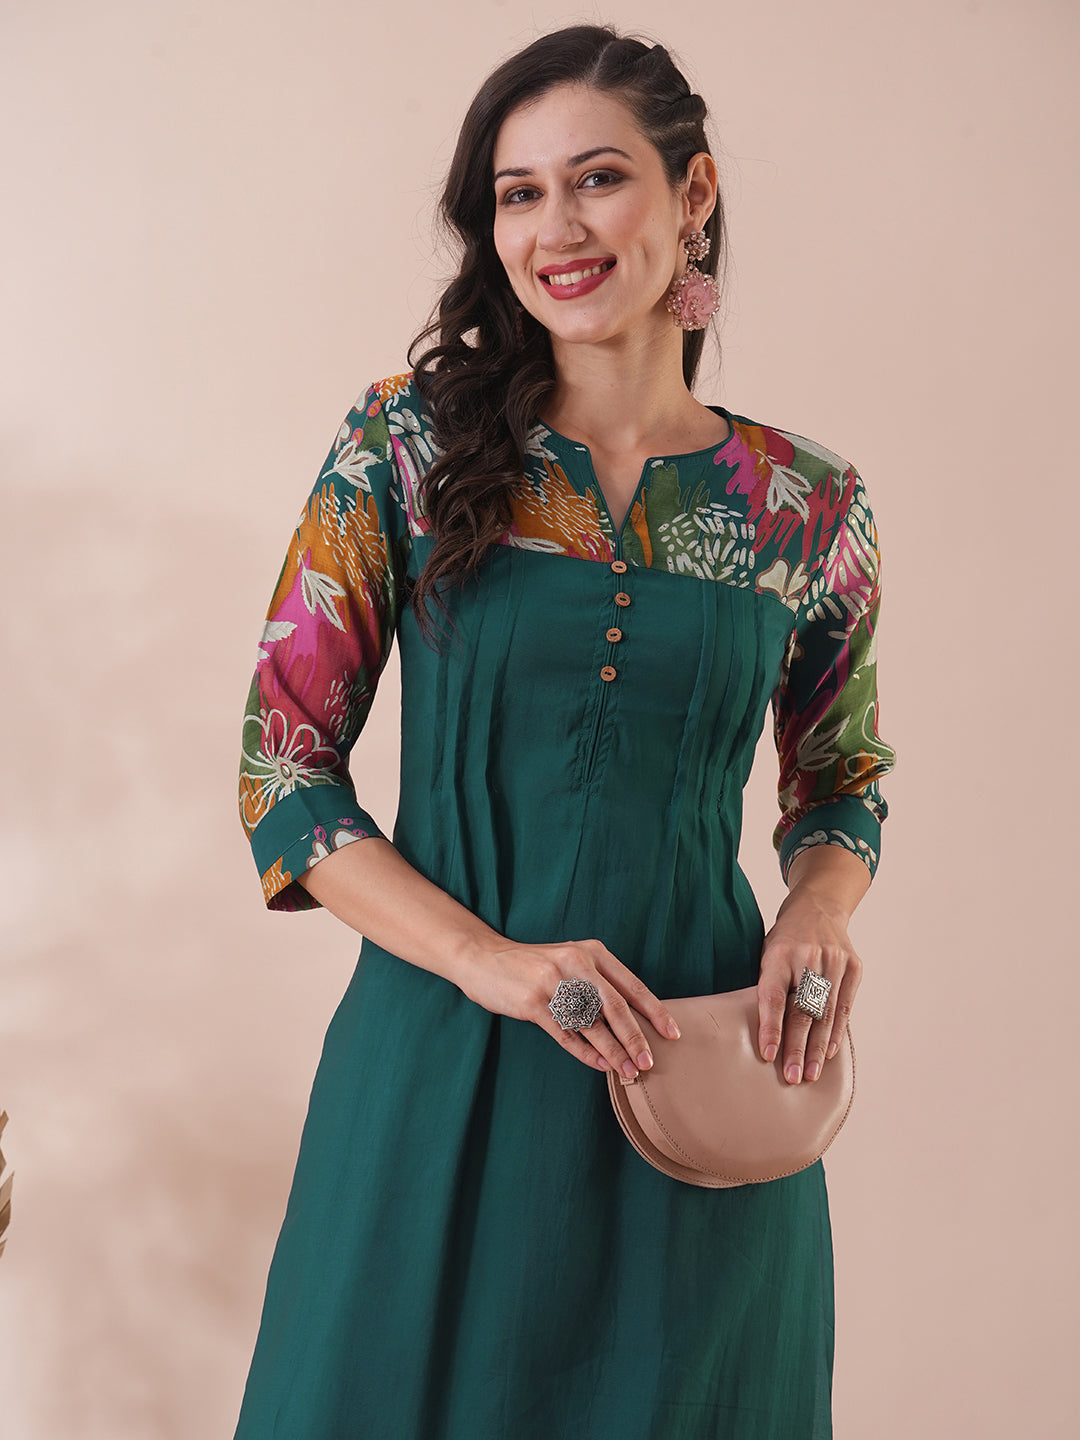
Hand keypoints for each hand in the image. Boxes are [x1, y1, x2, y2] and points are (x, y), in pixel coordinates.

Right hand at [459, 937, 681, 1077]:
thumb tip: (632, 1023)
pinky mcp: (533, 1002)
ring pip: (593, 1024)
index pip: (632, 986)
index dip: (655, 1012)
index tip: (672, 1034)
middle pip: (616, 1007)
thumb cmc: (533, 966)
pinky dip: (586, 1052)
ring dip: (614, 1052)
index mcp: (592, 952)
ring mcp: (554, 982)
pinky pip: (567, 1034)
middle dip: (636, 1038)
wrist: (483, 958)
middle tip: (650, 1062)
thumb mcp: (570, 962)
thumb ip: (597, 984)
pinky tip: (601, 1065)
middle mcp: (576, 963)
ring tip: (628, 1072)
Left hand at [756, 875, 864, 1085]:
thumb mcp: (767, 954)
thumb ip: (768, 988)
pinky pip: (844, 1006)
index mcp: (779, 954)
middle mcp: (808, 957)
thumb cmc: (784, 941)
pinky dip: (836, 1032)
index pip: (774, 997)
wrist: (817, 907)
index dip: (771, 1027)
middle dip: (797, 1047)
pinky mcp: (854, 966)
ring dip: (817, 1048)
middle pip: (802, 1010)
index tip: (768, 1055)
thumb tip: (764, 1034)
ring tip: (809, 1073)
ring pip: (825, 1013)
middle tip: (792, 1077)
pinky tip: (828, 1053)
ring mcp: (834, 961)